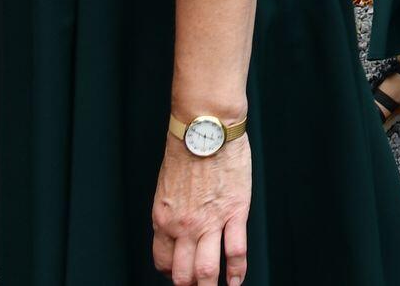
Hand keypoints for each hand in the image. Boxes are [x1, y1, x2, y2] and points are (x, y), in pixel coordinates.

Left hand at [152, 130, 251, 285]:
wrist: (206, 129)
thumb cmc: (187, 150)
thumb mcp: (167, 187)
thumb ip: (172, 211)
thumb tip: (179, 227)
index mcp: (163, 219)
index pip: (163, 261)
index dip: (172, 273)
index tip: (180, 274)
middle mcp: (183, 226)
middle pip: (183, 273)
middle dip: (190, 285)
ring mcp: (210, 221)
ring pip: (207, 270)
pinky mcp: (235, 212)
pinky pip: (236, 251)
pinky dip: (237, 271)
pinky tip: (237, 280)